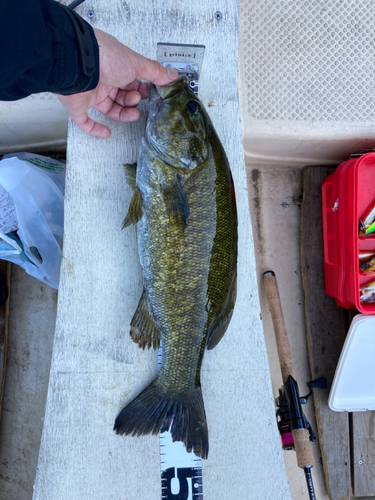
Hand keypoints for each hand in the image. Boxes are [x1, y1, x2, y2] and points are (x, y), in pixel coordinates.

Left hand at [57, 28, 177, 137]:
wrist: (77, 64)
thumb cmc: (104, 58)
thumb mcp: (137, 63)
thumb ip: (155, 72)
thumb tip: (171, 75)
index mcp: (116, 66)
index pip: (132, 80)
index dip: (142, 88)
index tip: (152, 93)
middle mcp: (104, 78)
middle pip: (122, 95)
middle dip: (133, 100)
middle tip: (138, 99)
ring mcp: (91, 92)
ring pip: (109, 108)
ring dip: (123, 113)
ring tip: (133, 114)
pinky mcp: (78, 105)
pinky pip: (85, 121)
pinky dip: (95, 129)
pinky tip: (106, 133)